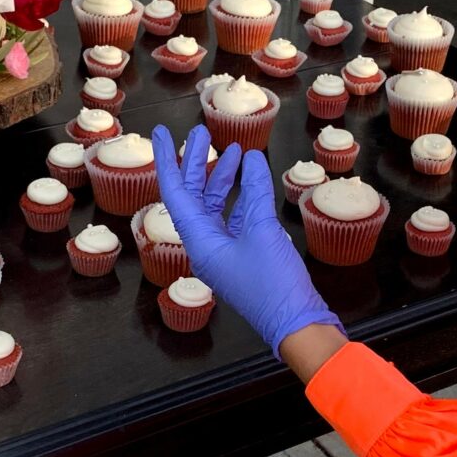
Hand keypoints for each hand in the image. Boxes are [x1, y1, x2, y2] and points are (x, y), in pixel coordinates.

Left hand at [152, 124, 343, 356]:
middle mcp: (204, 246)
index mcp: (198, 242)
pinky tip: (251, 179)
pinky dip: (240, 197)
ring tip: (233, 151)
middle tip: (203, 134)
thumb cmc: (274, 283)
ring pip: (214, 206)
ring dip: (221, 179)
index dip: (167, 160)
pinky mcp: (242, 256)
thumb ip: (255, 192)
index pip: (175, 193)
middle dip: (197, 163)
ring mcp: (223, 252)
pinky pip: (233, 219)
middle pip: (193, 197)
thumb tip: (251, 160)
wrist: (296, 323)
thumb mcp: (263, 230)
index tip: (161, 133)